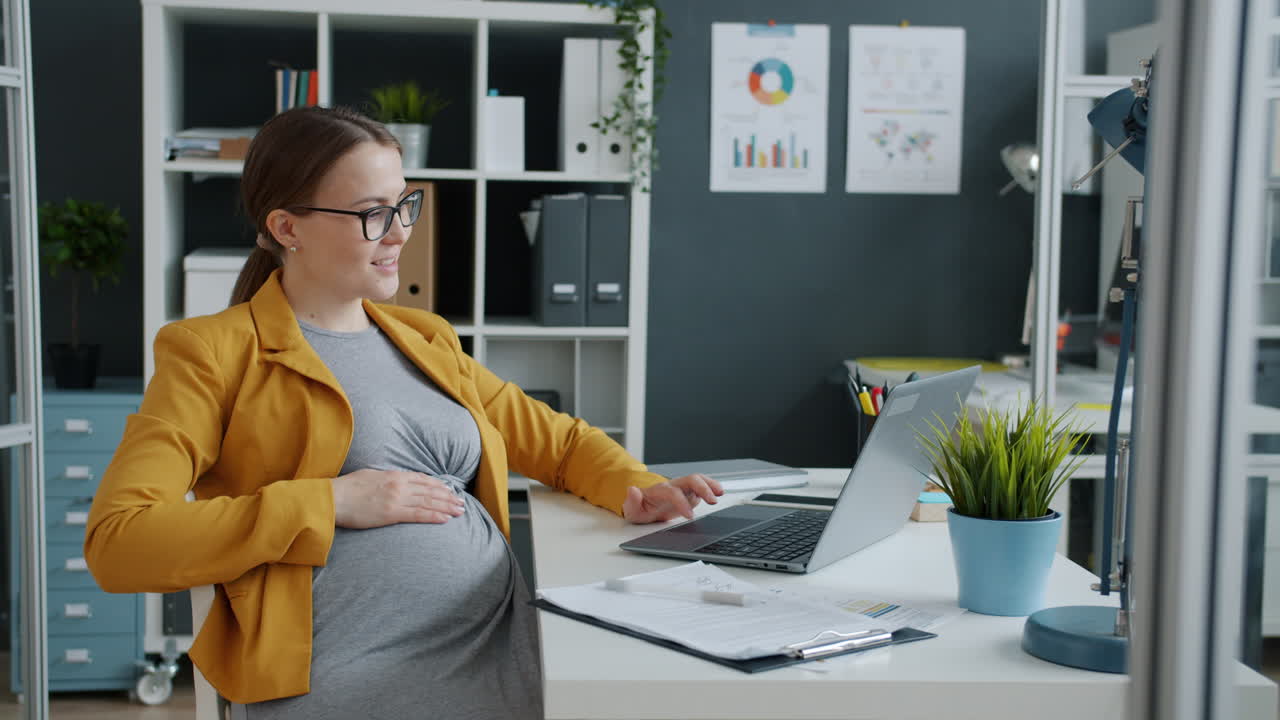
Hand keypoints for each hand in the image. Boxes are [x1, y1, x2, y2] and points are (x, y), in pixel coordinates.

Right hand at [330, 469, 464, 528]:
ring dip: (446, 507)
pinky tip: (444, 519)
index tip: (449, 490)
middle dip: (448, 497)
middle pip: (430, 491)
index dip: (439, 485)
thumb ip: (387, 479)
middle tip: (461, 503)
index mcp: (394, 475)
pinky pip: (418, 514)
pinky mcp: (392, 513)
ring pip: (428, 502)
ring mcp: (397, 499)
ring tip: (458, 511)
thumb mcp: (371, 476)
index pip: (423, 480)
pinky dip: (433, 516)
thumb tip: (396, 482)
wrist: (333, 498)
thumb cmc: (347, 488)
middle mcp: (399, 485)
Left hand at [622, 474, 723, 523]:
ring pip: (698, 480)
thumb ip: (632, 501)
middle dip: (703, 488)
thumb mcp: (632, 510)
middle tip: (713, 501)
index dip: (682, 502)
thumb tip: (631, 490)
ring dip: (710, 485)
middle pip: (690, 479)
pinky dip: (712, 488)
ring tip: (720, 493)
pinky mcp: (689, 493)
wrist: (645, 508)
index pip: (674, 493)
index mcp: (660, 490)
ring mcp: (683, 488)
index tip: (690, 516)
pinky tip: (719, 494)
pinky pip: (702, 487)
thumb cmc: (640, 509)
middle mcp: (674, 486)